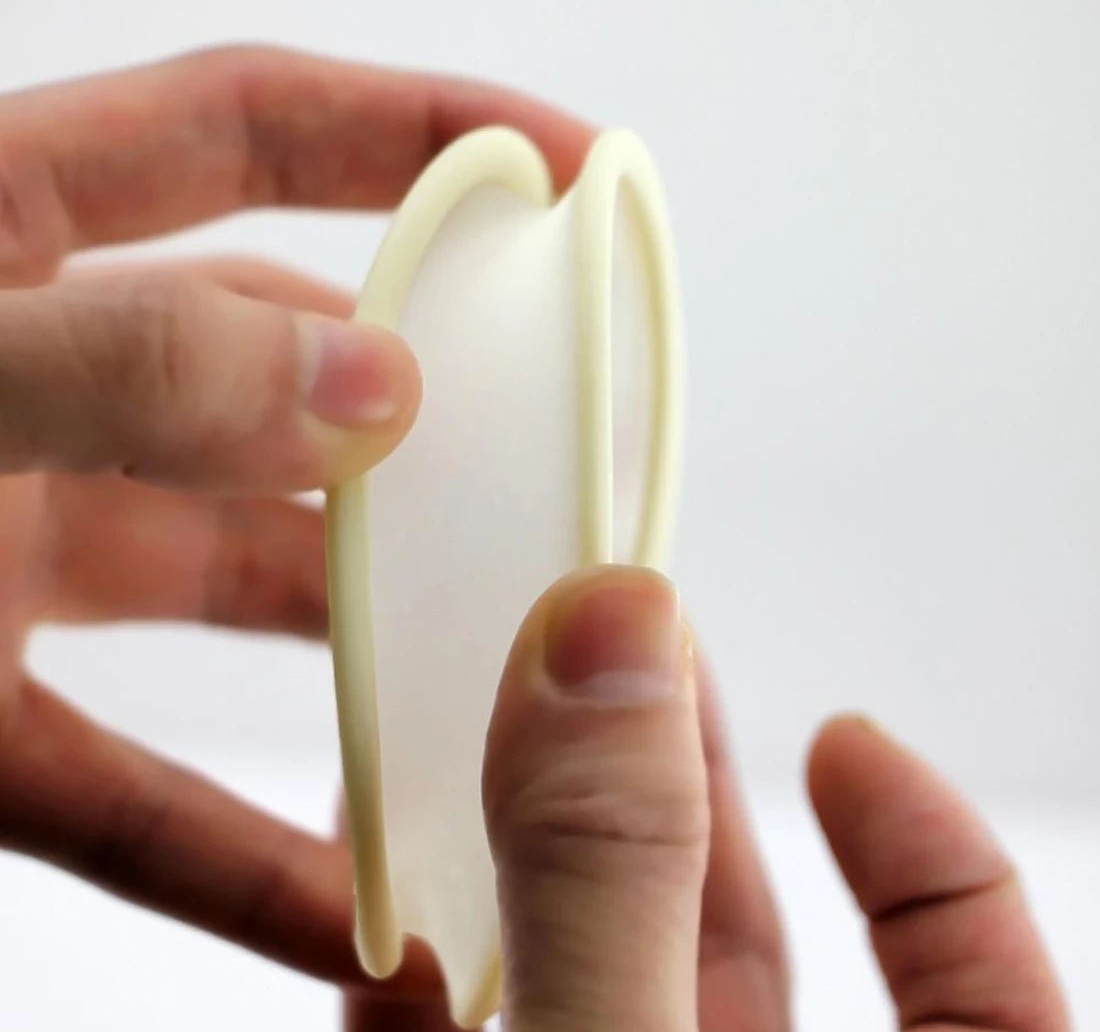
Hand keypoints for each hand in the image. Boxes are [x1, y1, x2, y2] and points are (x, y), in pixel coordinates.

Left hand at [0, 46, 590, 989]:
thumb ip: (127, 362)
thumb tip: (380, 377)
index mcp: (3, 230)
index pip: (270, 127)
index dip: (430, 128)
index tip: (576, 171)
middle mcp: (40, 380)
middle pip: (296, 370)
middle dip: (443, 402)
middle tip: (571, 448)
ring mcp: (10, 546)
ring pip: (241, 586)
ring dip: (364, 645)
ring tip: (496, 685)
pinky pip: (139, 783)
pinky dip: (239, 848)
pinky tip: (352, 909)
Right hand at [347, 567, 1070, 1030]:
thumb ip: (613, 880)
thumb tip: (611, 637)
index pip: (984, 998)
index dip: (926, 856)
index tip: (844, 742)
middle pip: (734, 949)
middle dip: (664, 787)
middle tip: (613, 656)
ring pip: (589, 981)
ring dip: (526, 858)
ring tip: (482, 729)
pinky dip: (418, 984)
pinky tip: (374, 883)